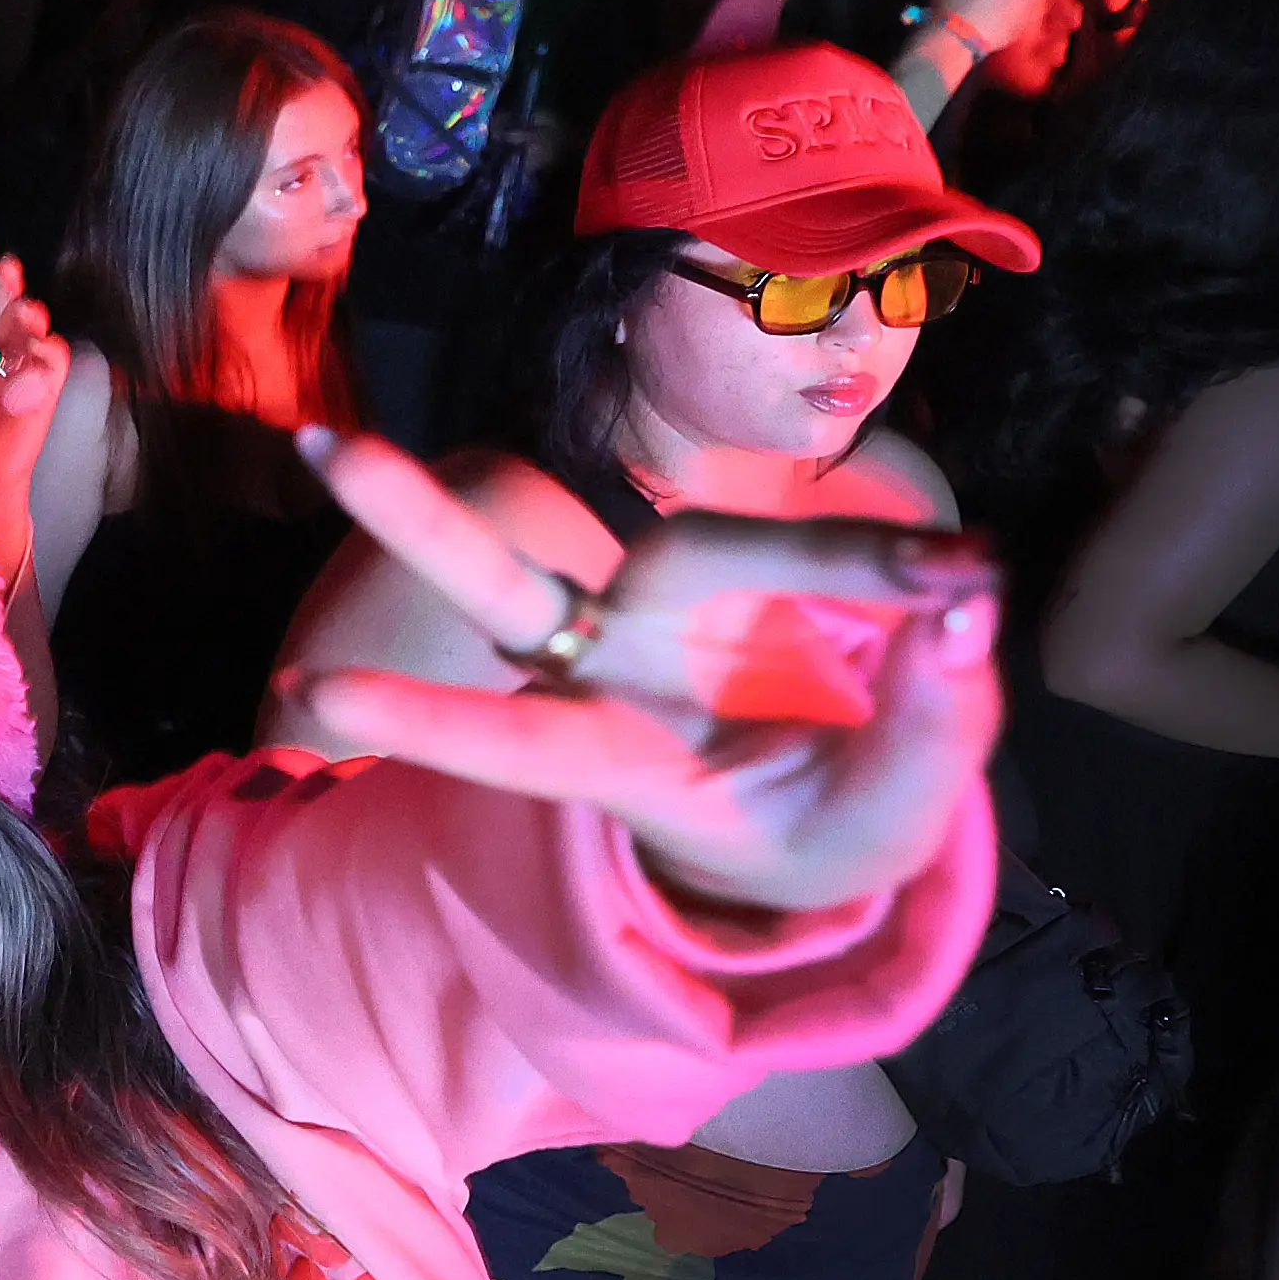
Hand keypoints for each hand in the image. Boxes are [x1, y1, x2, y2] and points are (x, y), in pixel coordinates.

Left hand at [282, 426, 1001, 914]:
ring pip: (658, 539)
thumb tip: (966, 605)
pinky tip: (959, 572)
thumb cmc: (830, 834)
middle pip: (506, 589)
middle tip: (319, 445)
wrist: (847, 806)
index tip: (312, 694)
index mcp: (623, 765)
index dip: (420, 718)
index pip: (517, 744)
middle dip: (416, 518)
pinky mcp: (704, 571)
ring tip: (946, 578)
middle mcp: (610, 674)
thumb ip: (925, 726)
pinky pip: (762, 539)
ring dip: (797, 542)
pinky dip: (874, 554)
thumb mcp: (884, 825)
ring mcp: (649, 614)